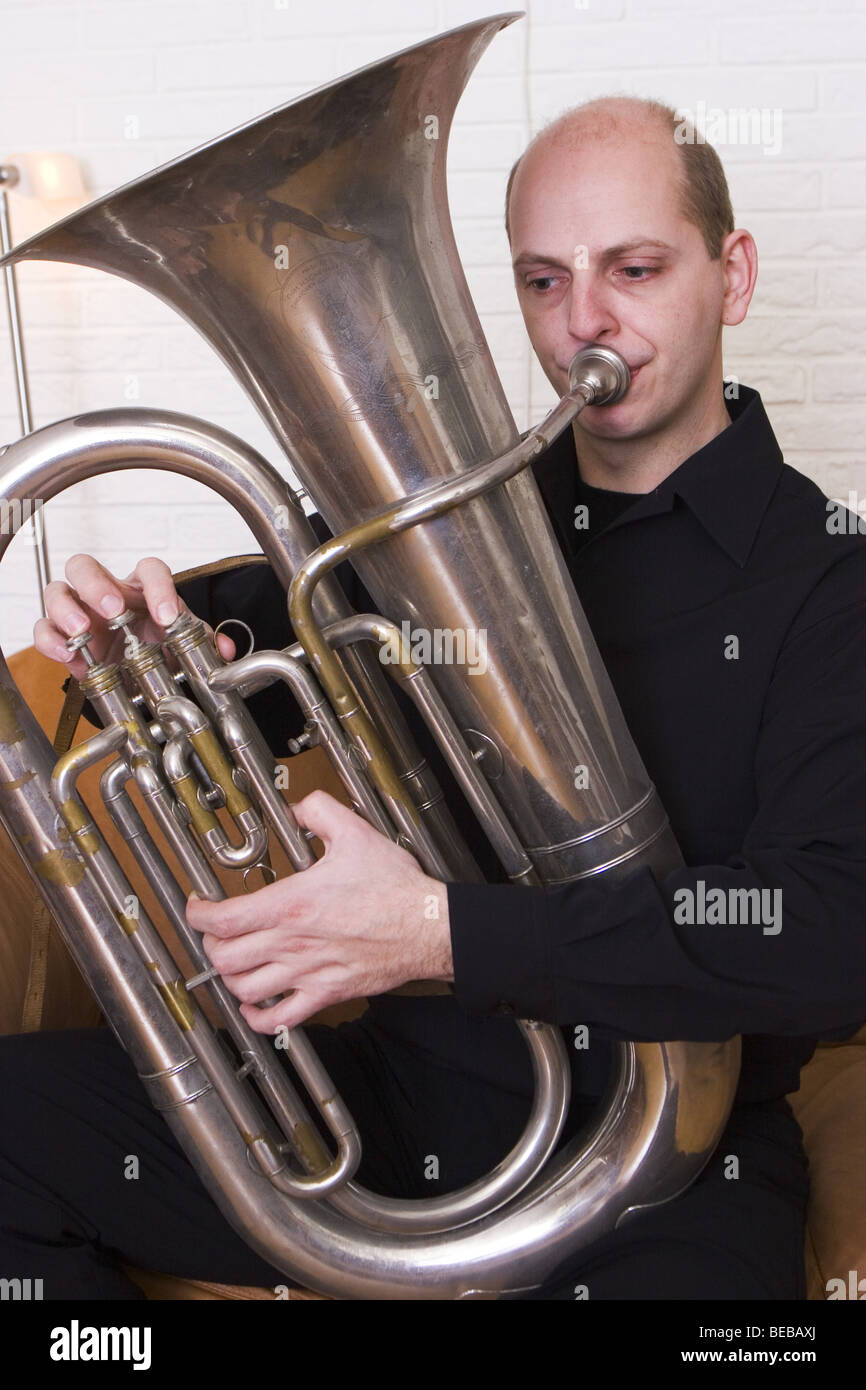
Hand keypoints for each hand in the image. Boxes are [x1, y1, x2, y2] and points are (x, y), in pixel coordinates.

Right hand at [34, 553, 235, 678]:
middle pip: (87, 567)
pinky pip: (44, 628)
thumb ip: (203, 642)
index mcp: (141, 589)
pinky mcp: (61, 636)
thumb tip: (225, 650)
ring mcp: (78, 611)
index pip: (148, 569)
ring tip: (82, 632)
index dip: (158, 587)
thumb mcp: (183, 643)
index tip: (166, 616)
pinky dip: (50, 640)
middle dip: (97, 586)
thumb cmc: (156, 644)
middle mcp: (106, 593)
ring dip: (66, 609)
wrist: (136, 673)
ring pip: (58, 590)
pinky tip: (66, 655)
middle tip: (113, 611)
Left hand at [185, 789, 452, 1031]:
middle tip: (217, 932)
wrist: (428, 926)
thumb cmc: (395, 888)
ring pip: (245, 989)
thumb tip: (299, 806)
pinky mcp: (327, 994)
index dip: (199, 914)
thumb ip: (319, 811)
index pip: (224, 918)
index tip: (199, 906)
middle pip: (225, 956)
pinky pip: (281, 1018)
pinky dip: (258, 1017)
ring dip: (230, 977)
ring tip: (233, 963)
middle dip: (211, 943)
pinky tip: (255, 1005)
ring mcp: (307, 973)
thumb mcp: (355, 833)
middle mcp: (292, 943)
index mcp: (292, 904)